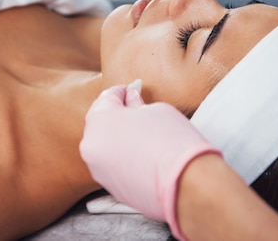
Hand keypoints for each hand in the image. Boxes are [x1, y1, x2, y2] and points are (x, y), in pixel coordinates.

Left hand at [80, 84, 219, 239]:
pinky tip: (143, 155)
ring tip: (142, 135)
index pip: (107, 97)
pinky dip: (124, 157)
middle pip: (102, 123)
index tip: (132, 89)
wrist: (186, 184)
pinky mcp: (111, 188)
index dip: (122, 91)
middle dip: (117, 115)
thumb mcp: (156, 109)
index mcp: (99, 120)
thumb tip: (131, 103)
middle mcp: (91, 145)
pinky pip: (113, 165)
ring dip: (119, 138)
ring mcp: (98, 169)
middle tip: (137, 109)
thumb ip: (137, 104)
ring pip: (106, 146)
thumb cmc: (172, 139)